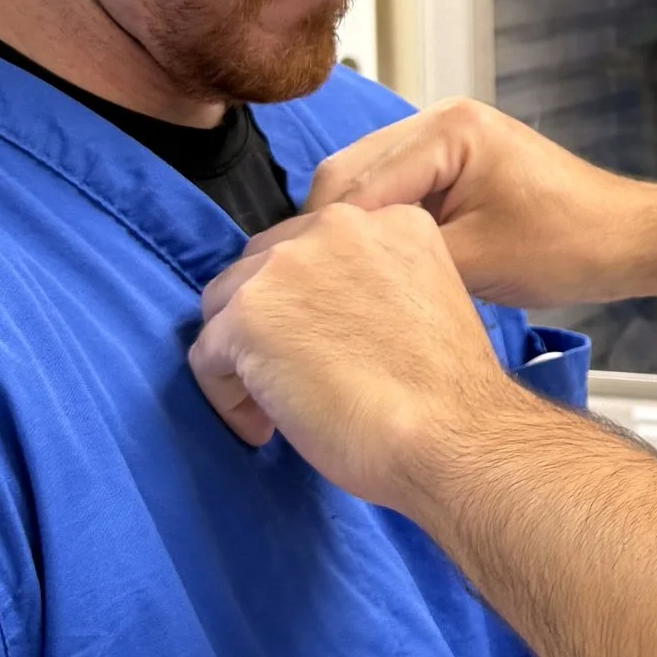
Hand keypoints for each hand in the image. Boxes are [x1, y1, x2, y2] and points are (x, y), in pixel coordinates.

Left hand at [190, 203, 515, 506]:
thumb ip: (371, 286)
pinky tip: (264, 429)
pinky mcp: (248, 313)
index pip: (315, 247)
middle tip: (296, 381)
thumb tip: (316, 317)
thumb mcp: (422, 302)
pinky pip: (206, 356)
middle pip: (262, 267)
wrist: (451, 437)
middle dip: (268, 325)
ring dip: (243, 359)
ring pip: (225, 307)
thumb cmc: (448, 395)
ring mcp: (287, 265)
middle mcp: (337, 224)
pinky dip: (226, 398)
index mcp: (390, 220)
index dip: (308, 305)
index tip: (326, 353)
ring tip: (278, 410)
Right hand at [309, 100, 656, 307]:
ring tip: (339, 279)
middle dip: (329, 228)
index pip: (354, 180)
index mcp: (447, 130)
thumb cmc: (569, 245)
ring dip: (354, 229)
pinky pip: (398, 192)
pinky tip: (376, 265)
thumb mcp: (476, 261)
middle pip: (350, 173)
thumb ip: (402, 258)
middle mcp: (440, 121)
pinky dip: (383, 226)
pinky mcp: (455, 165)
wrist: (626, 241)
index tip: (300, 281)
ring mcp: (448, 141)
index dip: (323, 235)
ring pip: (368, 184)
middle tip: (312, 283)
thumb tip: (339, 273)